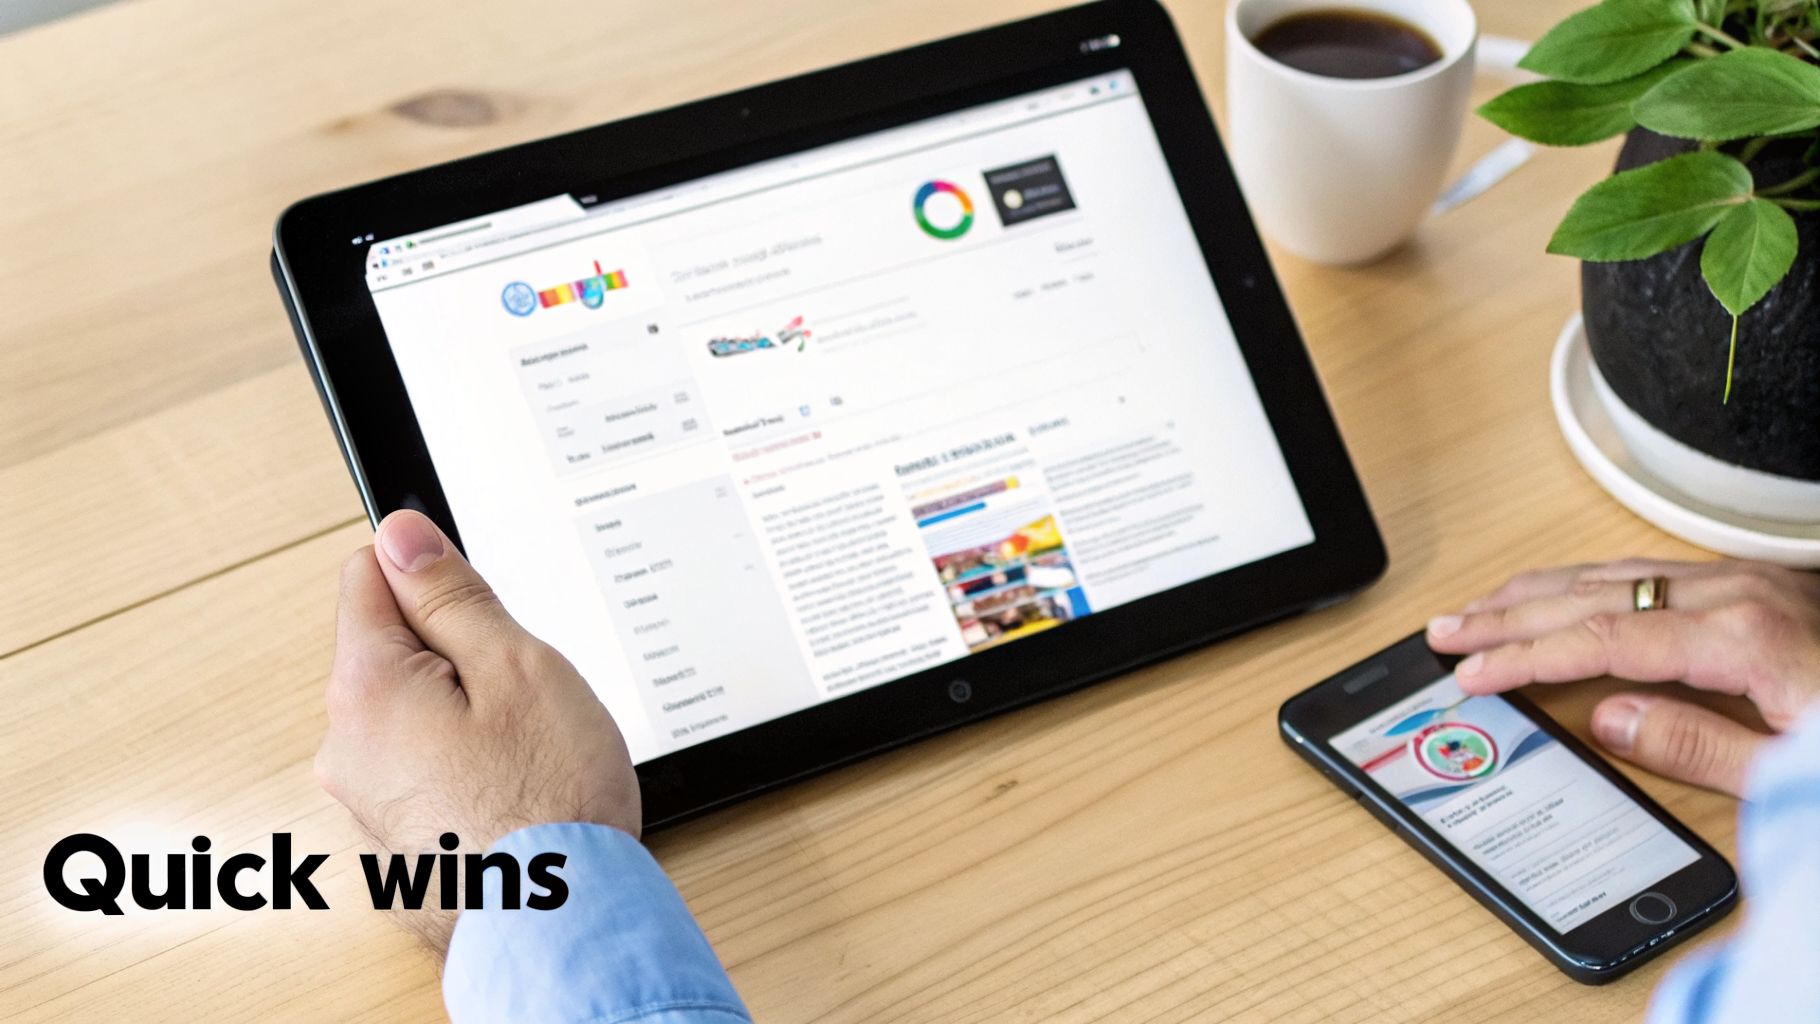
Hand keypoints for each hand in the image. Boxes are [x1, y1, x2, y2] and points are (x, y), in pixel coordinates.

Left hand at [315, 509, 639, 955]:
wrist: (559, 925)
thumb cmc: (547, 804)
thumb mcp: (516, 666)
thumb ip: (452, 595)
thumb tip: (402, 535)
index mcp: (367, 687)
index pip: (369, 574)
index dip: (436, 575)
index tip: (482, 602)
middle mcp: (346, 744)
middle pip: (393, 646)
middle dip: (459, 652)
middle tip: (523, 690)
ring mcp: (365, 798)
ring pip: (415, 710)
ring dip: (466, 713)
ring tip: (526, 750)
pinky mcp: (395, 836)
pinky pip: (425, 766)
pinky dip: (465, 766)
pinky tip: (515, 790)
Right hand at [1427, 558, 1819, 796]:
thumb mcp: (1796, 768)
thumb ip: (1699, 744)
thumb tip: (1609, 718)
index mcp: (1742, 638)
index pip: (1602, 641)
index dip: (1525, 657)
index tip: (1471, 673)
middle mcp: (1736, 595)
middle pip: (1593, 596)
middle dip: (1507, 614)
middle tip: (1441, 632)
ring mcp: (1743, 583)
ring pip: (1612, 572)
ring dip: (1535, 591)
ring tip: (1476, 608)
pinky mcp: (1751, 585)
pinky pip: (1643, 570)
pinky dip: (1582, 582)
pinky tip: (1558, 592)